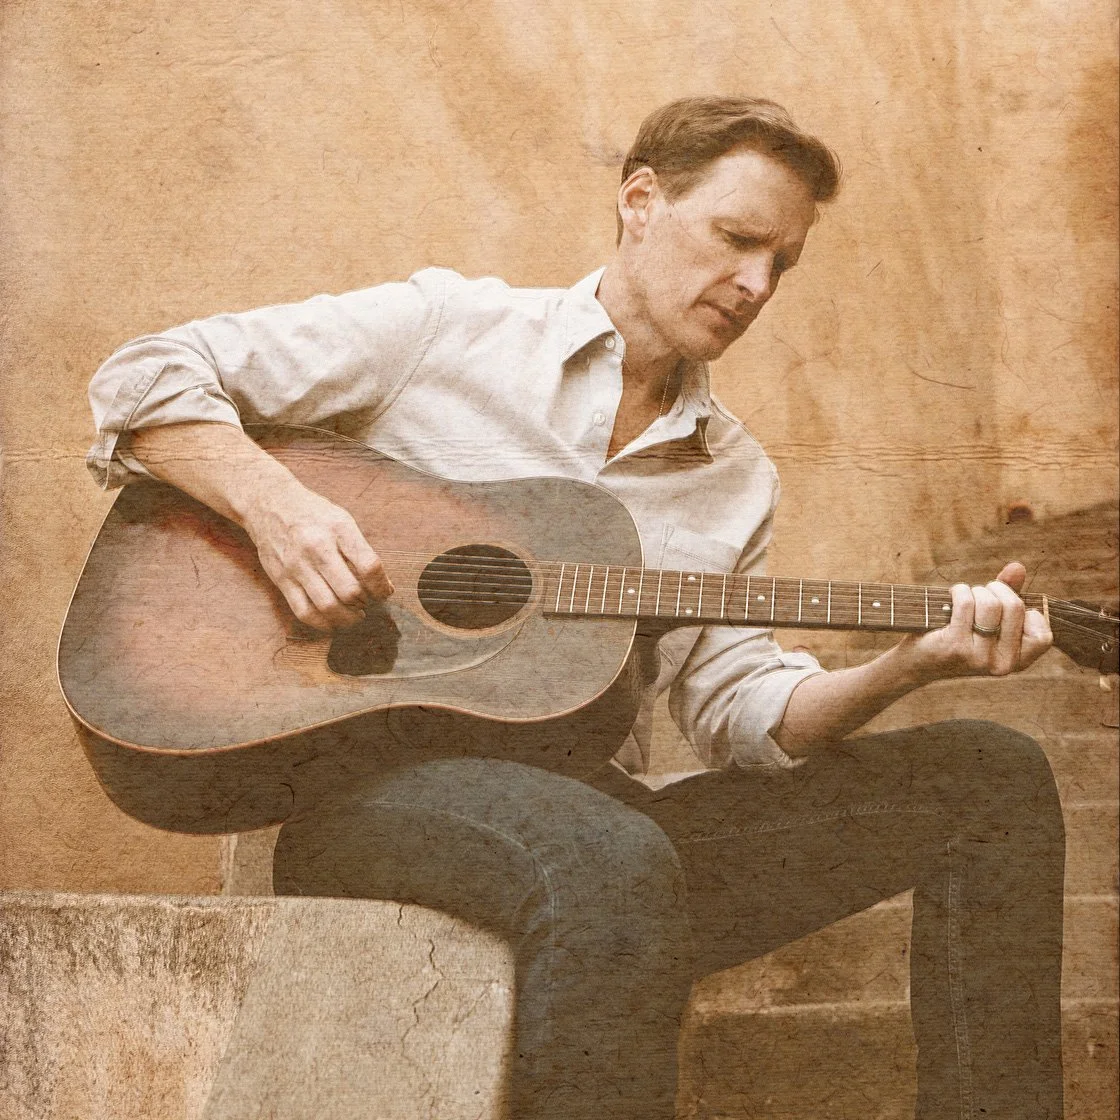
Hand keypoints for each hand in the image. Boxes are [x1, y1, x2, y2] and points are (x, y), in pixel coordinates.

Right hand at [243, 480, 392, 630]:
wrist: (269, 503)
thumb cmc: (312, 513)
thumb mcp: (342, 520)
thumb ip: (361, 550)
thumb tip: (383, 584)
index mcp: (338, 529)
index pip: (369, 566)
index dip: (382, 586)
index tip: (385, 592)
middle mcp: (316, 548)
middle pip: (349, 590)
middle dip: (365, 602)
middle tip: (368, 601)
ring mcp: (296, 566)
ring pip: (327, 606)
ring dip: (347, 618)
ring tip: (355, 614)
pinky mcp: (282, 579)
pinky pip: (304, 612)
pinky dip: (323, 623)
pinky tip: (333, 621)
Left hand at [897, 561, 1051, 683]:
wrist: (918, 661)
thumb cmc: (958, 634)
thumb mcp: (989, 618)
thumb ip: (1009, 593)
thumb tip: (1018, 567)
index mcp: (1017, 661)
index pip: (1043, 634)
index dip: (1027, 612)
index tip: (1006, 607)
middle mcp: (1002, 665)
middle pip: (1014, 607)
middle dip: (996, 590)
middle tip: (980, 593)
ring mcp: (978, 658)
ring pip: (990, 604)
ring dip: (975, 590)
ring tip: (964, 596)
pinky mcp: (955, 646)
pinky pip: (966, 603)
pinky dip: (958, 591)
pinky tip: (950, 597)